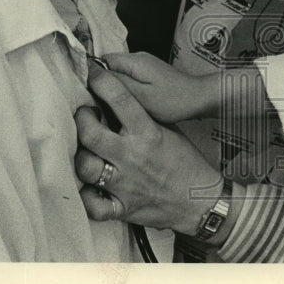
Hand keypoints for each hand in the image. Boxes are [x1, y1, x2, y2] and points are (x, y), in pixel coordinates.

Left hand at [75, 64, 234, 237]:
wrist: (202, 199)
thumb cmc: (187, 163)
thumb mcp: (170, 131)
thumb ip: (143, 118)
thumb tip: (116, 102)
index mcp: (148, 133)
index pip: (120, 99)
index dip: (101, 81)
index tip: (92, 74)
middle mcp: (132, 157)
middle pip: (90, 133)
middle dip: (82, 119)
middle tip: (84, 115)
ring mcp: (125, 184)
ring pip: (86, 167)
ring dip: (81, 156)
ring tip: (86, 151)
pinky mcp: (123, 208)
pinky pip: (93, 206)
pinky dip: (87, 197)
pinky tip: (90, 188)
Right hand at [95, 51, 214, 123]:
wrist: (199, 99)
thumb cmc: (172, 100)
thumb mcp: (141, 96)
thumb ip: (117, 84)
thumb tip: (92, 74)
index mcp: (133, 61)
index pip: (99, 61)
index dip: (88, 75)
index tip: (80, 93)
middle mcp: (137, 59)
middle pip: (107, 68)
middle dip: (98, 83)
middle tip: (91, 103)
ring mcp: (144, 67)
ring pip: (117, 75)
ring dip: (111, 89)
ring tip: (103, 106)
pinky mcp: (149, 76)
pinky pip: (128, 80)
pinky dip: (122, 91)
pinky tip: (121, 105)